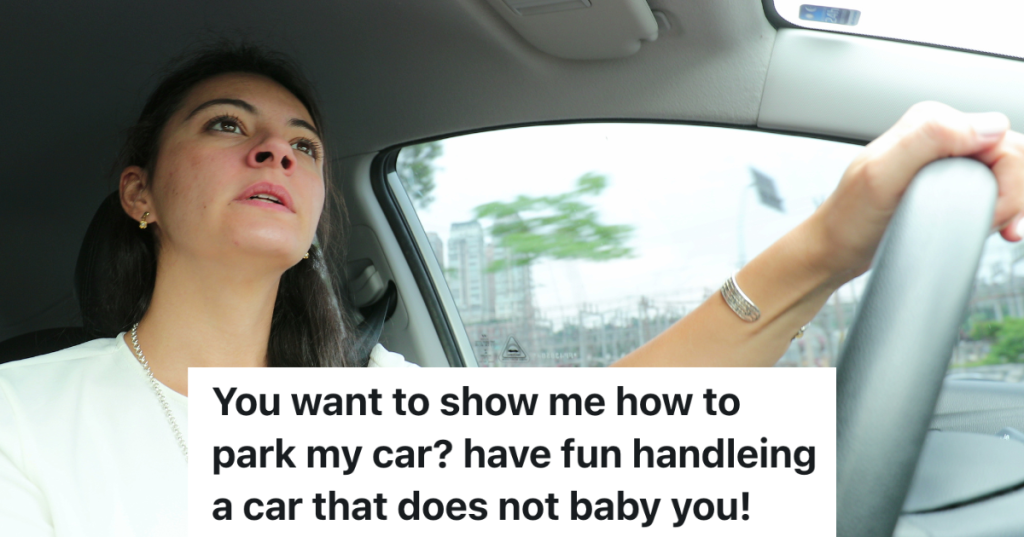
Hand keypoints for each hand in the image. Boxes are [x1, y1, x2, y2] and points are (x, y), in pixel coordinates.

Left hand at [808, 101, 1023, 283]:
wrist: (834, 249)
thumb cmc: (850, 218)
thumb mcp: (882, 175)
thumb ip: (930, 139)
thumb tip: (989, 127)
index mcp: (929, 121)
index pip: (1001, 137)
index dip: (1008, 178)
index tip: (991, 215)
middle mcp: (940, 134)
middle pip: (1010, 156)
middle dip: (1014, 195)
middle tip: (1000, 229)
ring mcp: (945, 160)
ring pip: (1007, 173)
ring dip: (1016, 204)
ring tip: (1006, 233)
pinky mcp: (948, 183)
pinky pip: (994, 188)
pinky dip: (1006, 209)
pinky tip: (1001, 229)